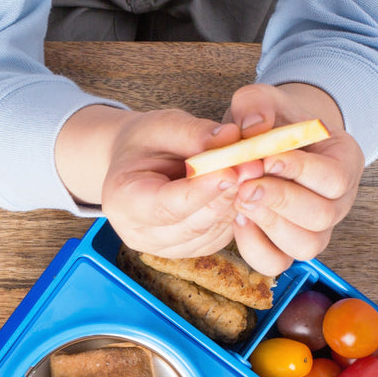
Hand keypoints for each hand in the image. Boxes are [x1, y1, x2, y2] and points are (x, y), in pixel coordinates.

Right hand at [58, 105, 248, 257]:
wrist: (134, 164)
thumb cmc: (144, 143)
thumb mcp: (162, 126)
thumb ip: (195, 133)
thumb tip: (233, 137)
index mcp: (121, 200)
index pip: (165, 206)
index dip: (201, 192)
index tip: (233, 170)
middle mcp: (137, 233)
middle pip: (191, 225)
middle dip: (226, 195)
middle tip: (256, 165)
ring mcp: (161, 247)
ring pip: (209, 234)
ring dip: (235, 204)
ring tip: (252, 171)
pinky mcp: (184, 250)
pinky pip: (217, 238)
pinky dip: (233, 214)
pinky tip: (240, 189)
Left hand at [224, 84, 363, 276]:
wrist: (263, 143)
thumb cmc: (269, 122)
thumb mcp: (261, 102)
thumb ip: (256, 105)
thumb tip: (252, 125)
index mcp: (343, 161)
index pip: (336, 178)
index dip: (302, 172)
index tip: (267, 159)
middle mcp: (337, 201)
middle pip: (322, 216)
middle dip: (280, 201)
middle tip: (245, 186)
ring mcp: (314, 228)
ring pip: (305, 246)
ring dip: (268, 225)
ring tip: (240, 201)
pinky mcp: (285, 246)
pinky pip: (276, 262)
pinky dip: (254, 247)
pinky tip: (236, 221)